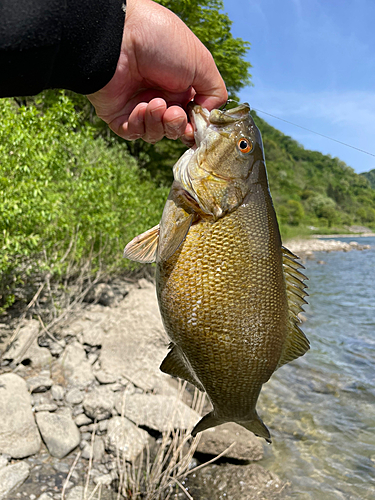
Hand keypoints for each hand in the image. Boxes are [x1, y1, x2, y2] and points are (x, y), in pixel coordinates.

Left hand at [87, 0, 226, 143]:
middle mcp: (160, 97)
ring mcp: (137, 106)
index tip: (196, 127)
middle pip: (174, 129)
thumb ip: (214, 93)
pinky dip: (139, 125)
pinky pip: (132, 133)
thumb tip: (209, 116)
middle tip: (174, 113)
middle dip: (176, 126)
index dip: (195, 127)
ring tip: (156, 104)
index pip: (191, 118)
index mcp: (180, 86)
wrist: (121, 35)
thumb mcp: (201, 64)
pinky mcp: (117, 114)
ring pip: (154, 134)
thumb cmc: (162, 42)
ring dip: (158, 124)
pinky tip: (141, 107)